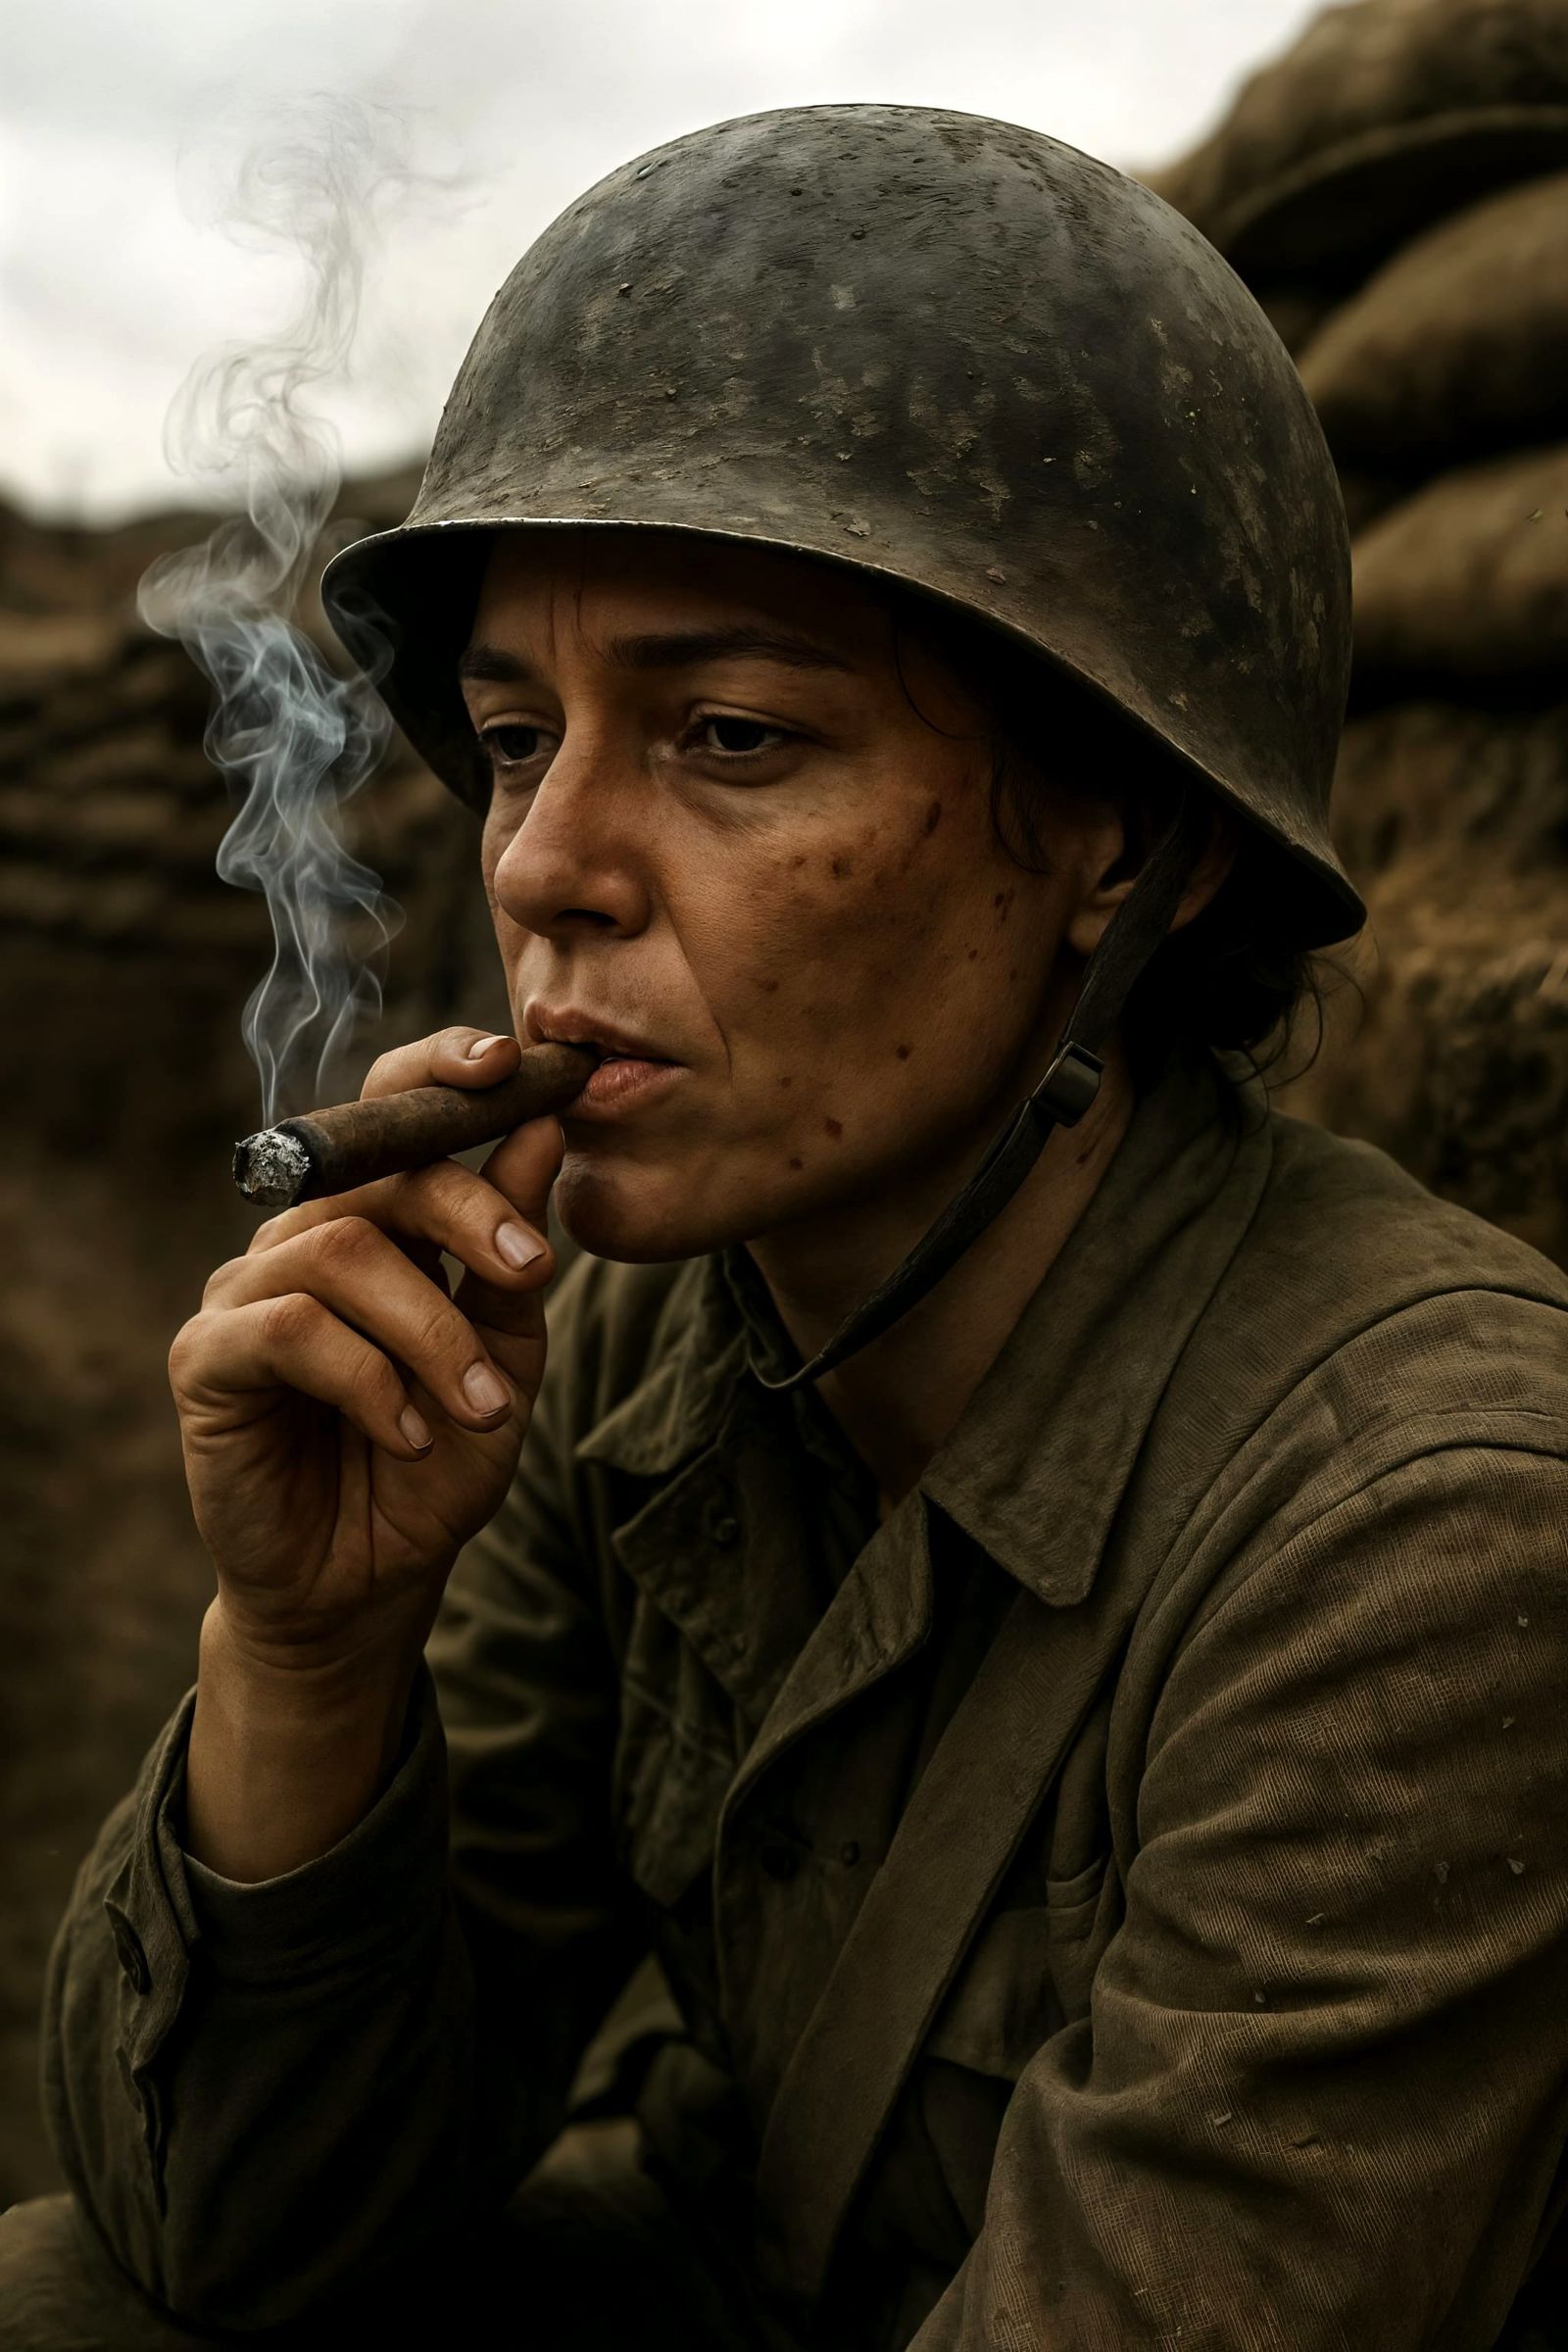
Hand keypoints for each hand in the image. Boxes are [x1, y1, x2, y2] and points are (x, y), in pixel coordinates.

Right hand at [170, 1027, 557, 1678]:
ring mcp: (245, 1292)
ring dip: (432, 1330)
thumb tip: (544, 1125)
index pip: (393, 1110)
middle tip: (529, 1273)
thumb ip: (512, 1245)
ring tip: (482, 1409)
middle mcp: (302, 1238)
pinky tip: (407, 1436)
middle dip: (467, 1212)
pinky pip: (292, 1330)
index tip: (516, 1065)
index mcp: (374, 1219)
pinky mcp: (205, 1358)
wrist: (372, 1582)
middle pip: (380, 1171)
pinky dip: (369, 1381)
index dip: (443, 1066)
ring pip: (343, 1252)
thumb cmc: (436, 1460)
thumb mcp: (505, 1353)